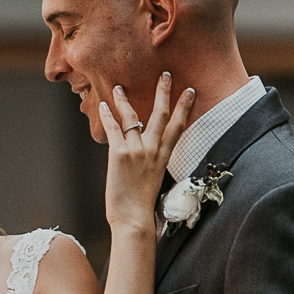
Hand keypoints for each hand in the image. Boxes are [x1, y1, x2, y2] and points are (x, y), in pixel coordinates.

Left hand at [100, 72, 193, 234]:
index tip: (189, 91)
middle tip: (165, 74)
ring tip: (119, 86)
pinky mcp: (120, 155)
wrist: (133, 218)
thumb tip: (142, 156)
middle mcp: (152, 151)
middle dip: (164, 93)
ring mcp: (137, 151)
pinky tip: (103, 105)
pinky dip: (107, 116)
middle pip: (161, 116)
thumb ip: (149, 164)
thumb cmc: (141, 206)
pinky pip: (113, 130)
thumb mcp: (151, 181)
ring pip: (133, 118)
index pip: (177, 127)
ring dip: (125, 100)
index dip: (185, 108)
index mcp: (162, 158)